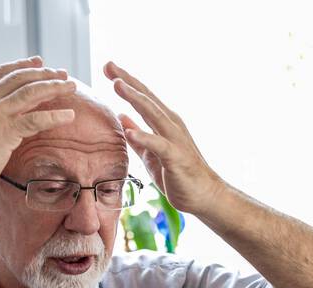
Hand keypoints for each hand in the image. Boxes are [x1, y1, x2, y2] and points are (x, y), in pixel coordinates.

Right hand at [0, 56, 77, 196]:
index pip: (0, 73)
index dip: (21, 65)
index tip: (38, 61)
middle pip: (19, 77)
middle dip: (44, 73)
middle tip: (62, 73)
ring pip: (30, 92)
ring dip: (53, 87)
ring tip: (71, 87)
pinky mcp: (5, 132)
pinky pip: (35, 119)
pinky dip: (55, 116)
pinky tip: (69, 115)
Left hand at [104, 61, 225, 215]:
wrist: (204, 196)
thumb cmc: (178, 175)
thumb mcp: (151, 154)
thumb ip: (137, 136)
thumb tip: (121, 117)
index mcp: (164, 123)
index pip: (143, 97)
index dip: (126, 81)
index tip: (108, 67)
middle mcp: (171, 125)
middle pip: (147, 98)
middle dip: (127, 81)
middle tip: (108, 65)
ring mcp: (175, 140)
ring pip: (153, 114)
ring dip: (135, 99)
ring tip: (117, 85)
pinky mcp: (176, 158)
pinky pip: (158, 145)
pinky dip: (144, 137)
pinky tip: (130, 131)